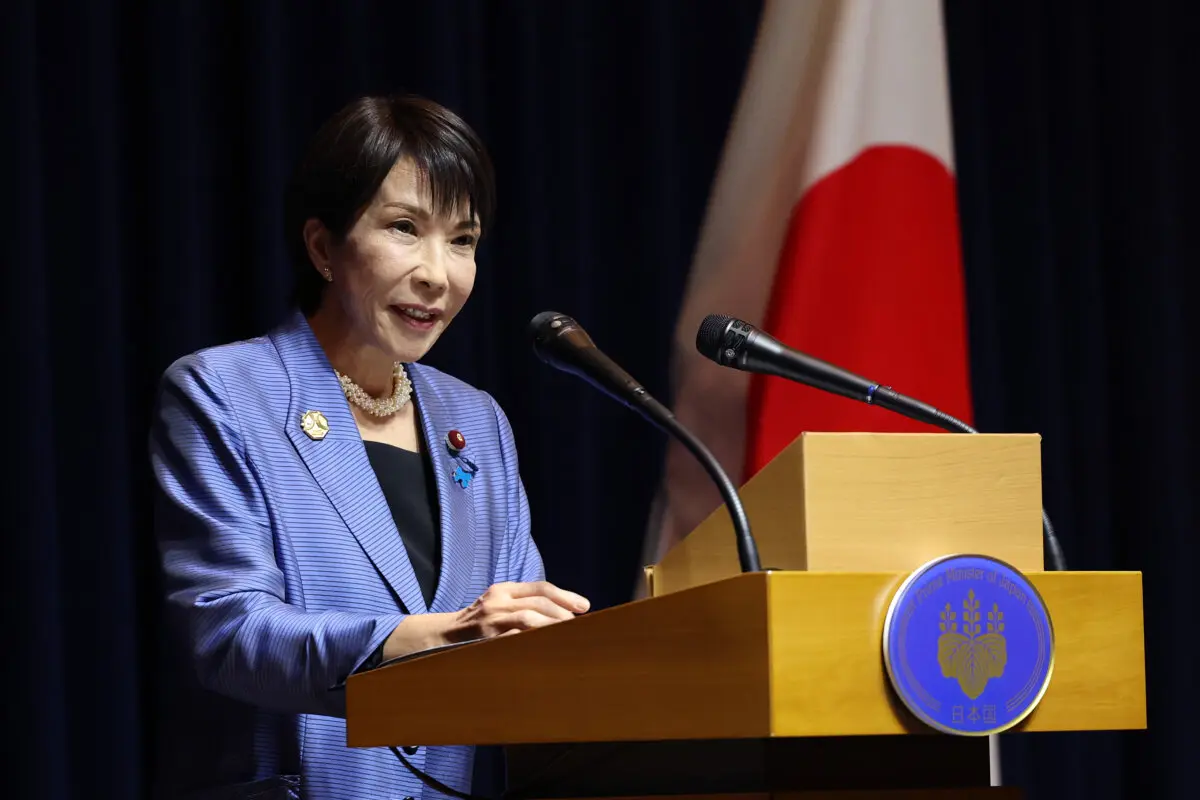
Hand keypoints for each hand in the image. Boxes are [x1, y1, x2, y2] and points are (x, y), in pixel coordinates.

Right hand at [449, 581, 589, 641]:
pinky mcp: (484, 637)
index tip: (584, 607)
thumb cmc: (476, 624)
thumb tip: (562, 614)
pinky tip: (545, 647)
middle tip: (579, 625)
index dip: (565, 596)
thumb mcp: (497, 606)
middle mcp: (498, 600)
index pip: (541, 588)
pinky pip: (513, 638)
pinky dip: (531, 641)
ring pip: (530, 617)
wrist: (440, 636)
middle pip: (539, 602)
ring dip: (552, 626)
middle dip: (563, 613)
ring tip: (567, 635)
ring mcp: (491, 618)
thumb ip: (522, 605)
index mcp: (503, 590)